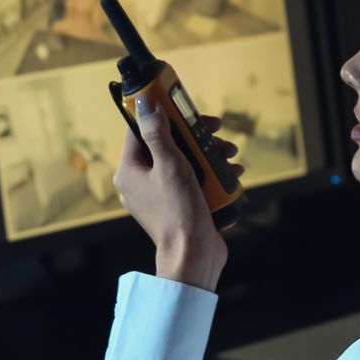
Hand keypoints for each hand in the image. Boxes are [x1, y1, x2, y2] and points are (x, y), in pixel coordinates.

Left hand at [113, 98, 242, 291]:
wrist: (193, 255)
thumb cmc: (178, 212)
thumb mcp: (170, 164)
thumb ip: (157, 133)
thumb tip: (145, 104)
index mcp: (128, 171)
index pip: (139, 130)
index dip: (162, 114)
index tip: (182, 106)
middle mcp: (139, 182)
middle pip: (166, 144)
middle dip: (194, 135)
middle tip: (214, 128)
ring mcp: (158, 195)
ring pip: (182, 161)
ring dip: (208, 153)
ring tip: (229, 152)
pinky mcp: (176, 206)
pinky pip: (190, 180)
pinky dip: (209, 173)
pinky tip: (231, 170)